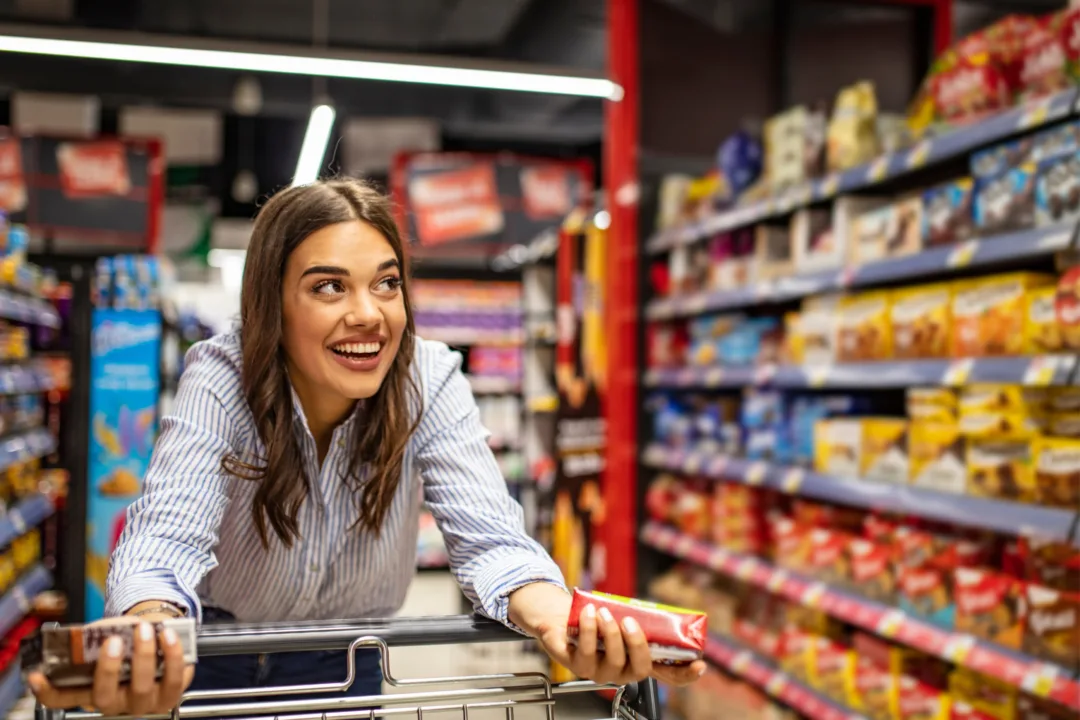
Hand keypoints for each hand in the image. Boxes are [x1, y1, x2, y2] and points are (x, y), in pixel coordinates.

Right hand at [28, 615, 193, 713]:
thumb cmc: (128, 639)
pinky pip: (174, 680)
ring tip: (146, 630)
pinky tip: (170, 637)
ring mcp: (142, 703)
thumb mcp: (107, 636)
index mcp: (90, 690)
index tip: (37, 675)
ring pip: (141, 688)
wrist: (158, 637)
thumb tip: (101, 630)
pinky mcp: (170, 696)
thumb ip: (99, 636)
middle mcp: (114, 702)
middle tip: (113, 640)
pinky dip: (173, 656)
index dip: (46, 691)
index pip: (61, 698)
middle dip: (108, 668)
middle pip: (104, 696)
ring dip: (143, 657)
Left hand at [508, 583, 706, 687]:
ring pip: (614, 660)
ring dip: (610, 633)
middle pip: (640, 669)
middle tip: (629, 621)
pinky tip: (589, 614)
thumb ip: (641, 619)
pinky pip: (588, 652)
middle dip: (636, 643)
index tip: (699, 665)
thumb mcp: (622, 618)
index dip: (685, 675)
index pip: (668, 677)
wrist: (563, 616)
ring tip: (604, 612)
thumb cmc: (598, 618)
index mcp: (638, 661)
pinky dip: (590, 629)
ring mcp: (600, 672)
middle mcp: (622, 672)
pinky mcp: (577, 665)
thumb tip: (662, 611)